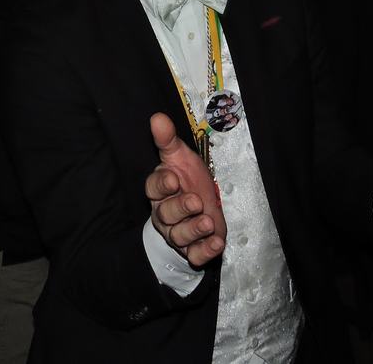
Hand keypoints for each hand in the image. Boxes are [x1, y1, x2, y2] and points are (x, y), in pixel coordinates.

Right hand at [145, 113, 226, 267]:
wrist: (201, 206)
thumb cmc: (188, 178)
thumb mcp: (181, 156)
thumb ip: (168, 140)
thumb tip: (157, 117)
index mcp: (160, 190)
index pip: (154, 188)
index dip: (163, 184)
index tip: (174, 178)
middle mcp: (165, 214)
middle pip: (166, 214)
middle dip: (181, 208)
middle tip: (196, 201)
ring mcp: (177, 233)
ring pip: (179, 236)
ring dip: (194, 230)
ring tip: (208, 222)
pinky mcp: (193, 249)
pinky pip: (195, 255)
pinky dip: (205, 251)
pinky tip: (217, 243)